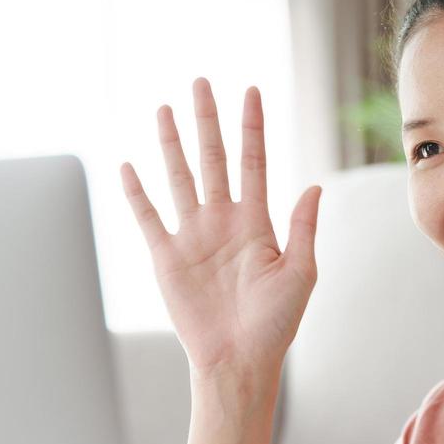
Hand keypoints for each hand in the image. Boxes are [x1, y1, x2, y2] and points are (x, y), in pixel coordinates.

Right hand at [119, 78, 321, 380]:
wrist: (238, 361)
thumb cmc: (274, 324)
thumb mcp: (301, 273)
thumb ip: (303, 228)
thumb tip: (314, 186)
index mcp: (257, 223)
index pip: (254, 162)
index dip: (252, 127)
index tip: (251, 90)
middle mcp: (223, 222)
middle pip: (213, 158)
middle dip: (208, 120)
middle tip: (201, 82)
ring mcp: (193, 237)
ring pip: (180, 177)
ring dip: (172, 143)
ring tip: (164, 108)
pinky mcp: (167, 258)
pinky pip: (149, 218)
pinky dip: (137, 193)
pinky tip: (128, 166)